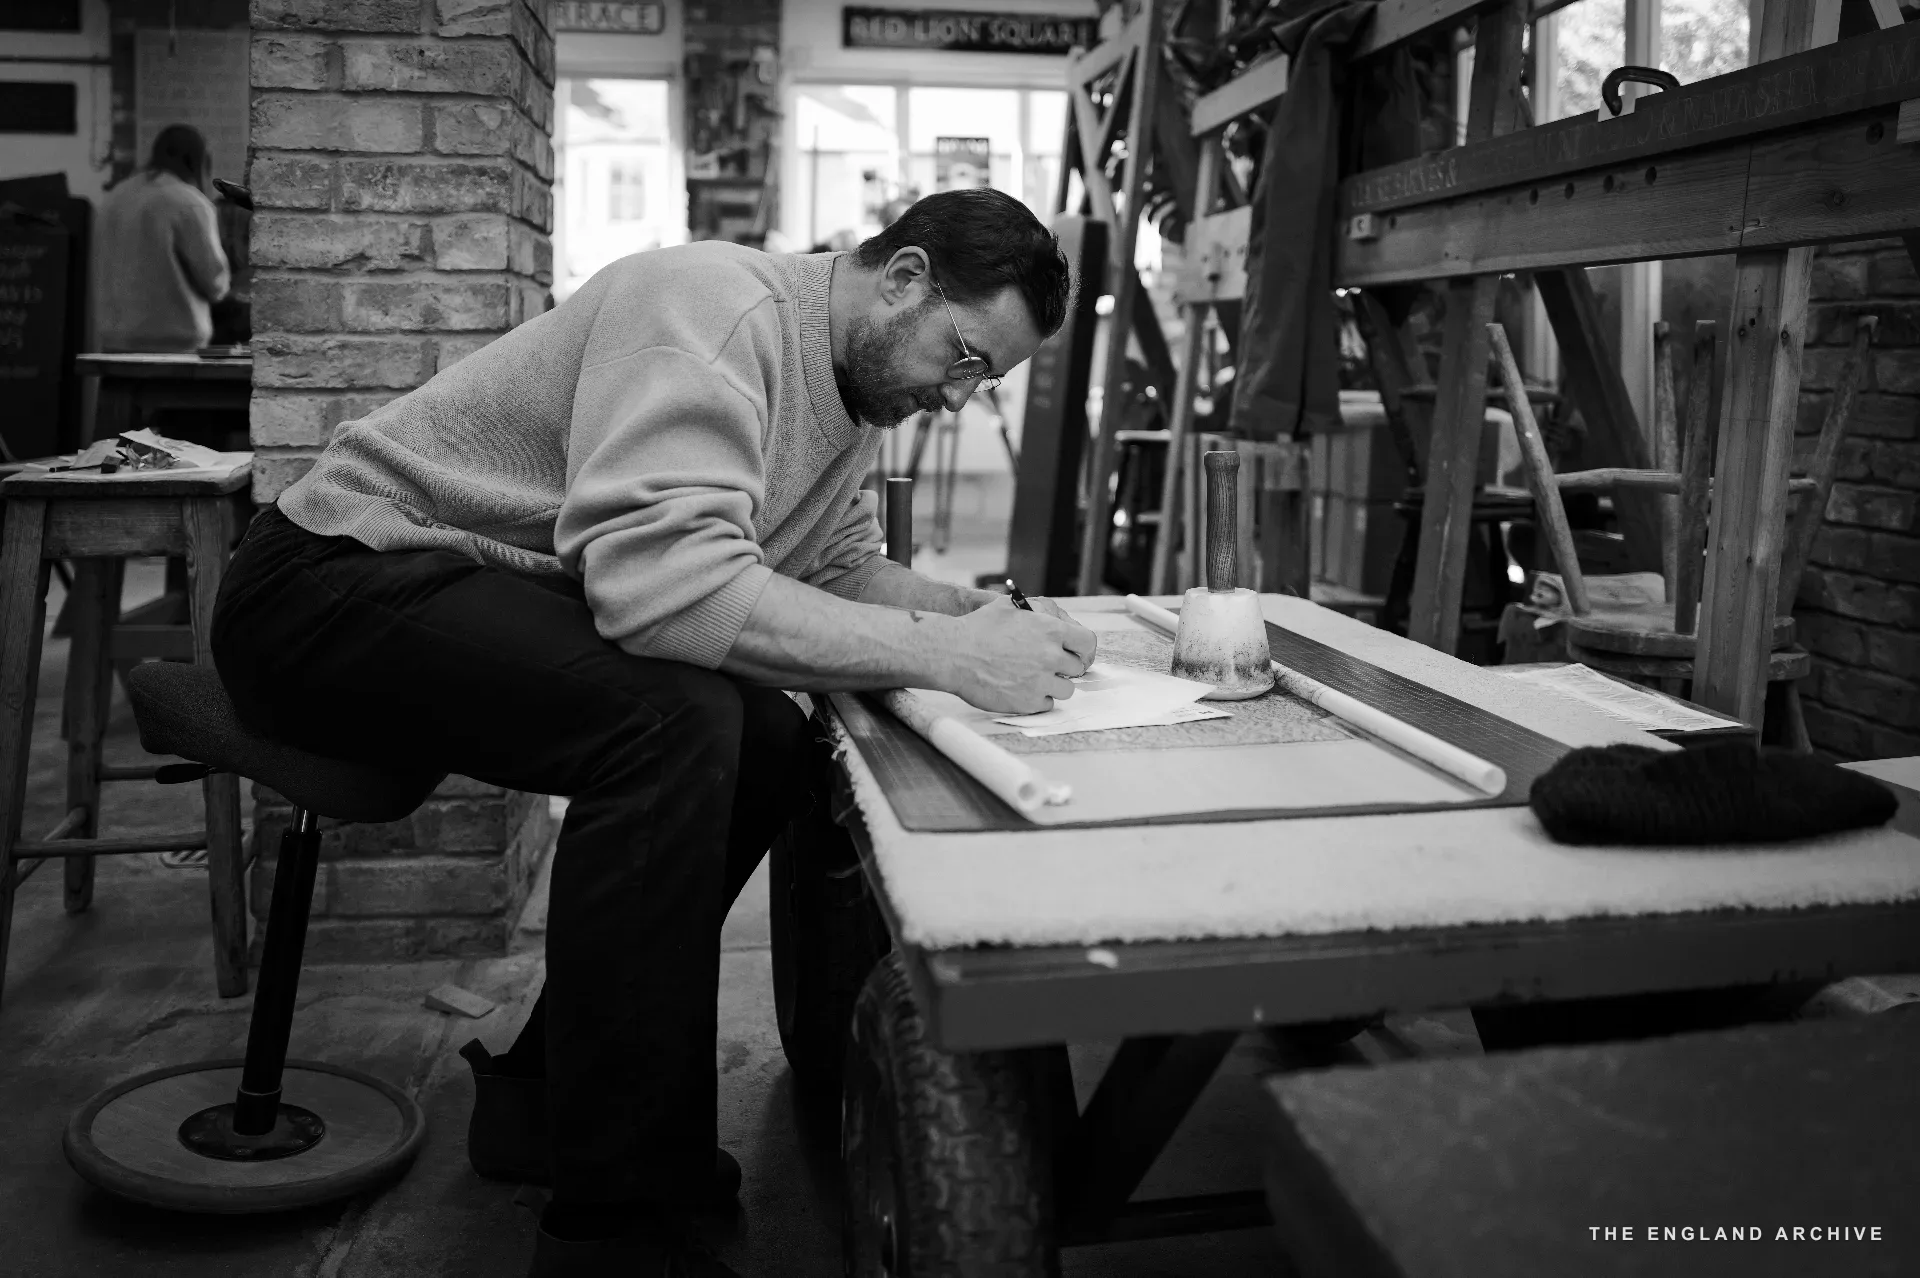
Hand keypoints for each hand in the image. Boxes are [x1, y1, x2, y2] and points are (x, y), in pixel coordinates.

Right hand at [946, 600, 1098, 712]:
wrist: (953, 654)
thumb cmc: (978, 628)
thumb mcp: (1011, 606)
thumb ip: (1039, 610)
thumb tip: (1054, 616)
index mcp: (1050, 630)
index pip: (1088, 642)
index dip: (1082, 649)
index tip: (1076, 654)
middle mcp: (1051, 656)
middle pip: (1077, 668)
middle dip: (1065, 667)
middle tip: (1047, 666)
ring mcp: (1041, 682)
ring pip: (1066, 689)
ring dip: (1054, 685)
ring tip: (1033, 679)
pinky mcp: (1029, 703)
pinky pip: (1048, 704)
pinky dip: (1038, 700)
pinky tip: (1022, 690)